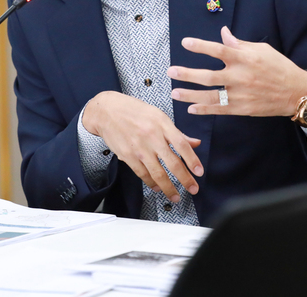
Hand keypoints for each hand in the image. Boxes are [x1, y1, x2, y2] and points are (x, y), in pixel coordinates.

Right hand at [82, 91, 203, 201]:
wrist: (106, 111)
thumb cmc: (133, 110)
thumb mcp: (158, 115)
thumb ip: (176, 132)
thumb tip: (195, 143)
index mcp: (162, 123)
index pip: (182, 145)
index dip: (193, 160)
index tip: (199, 172)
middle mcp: (151, 136)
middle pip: (172, 163)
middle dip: (185, 179)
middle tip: (193, 189)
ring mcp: (139, 148)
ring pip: (158, 173)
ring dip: (169, 188)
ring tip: (175, 196)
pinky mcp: (128, 156)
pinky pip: (143, 174)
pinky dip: (151, 183)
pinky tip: (157, 187)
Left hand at [168, 26, 306, 116]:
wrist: (296, 92)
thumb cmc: (279, 67)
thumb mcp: (262, 50)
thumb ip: (239, 44)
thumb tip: (223, 33)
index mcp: (245, 59)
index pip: (219, 50)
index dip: (201, 46)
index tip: (185, 43)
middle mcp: (241, 77)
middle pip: (209, 76)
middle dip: (187, 74)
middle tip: (171, 71)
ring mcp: (241, 94)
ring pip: (210, 96)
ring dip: (190, 95)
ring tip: (174, 93)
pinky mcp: (242, 108)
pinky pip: (220, 110)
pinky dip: (205, 110)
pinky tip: (191, 109)